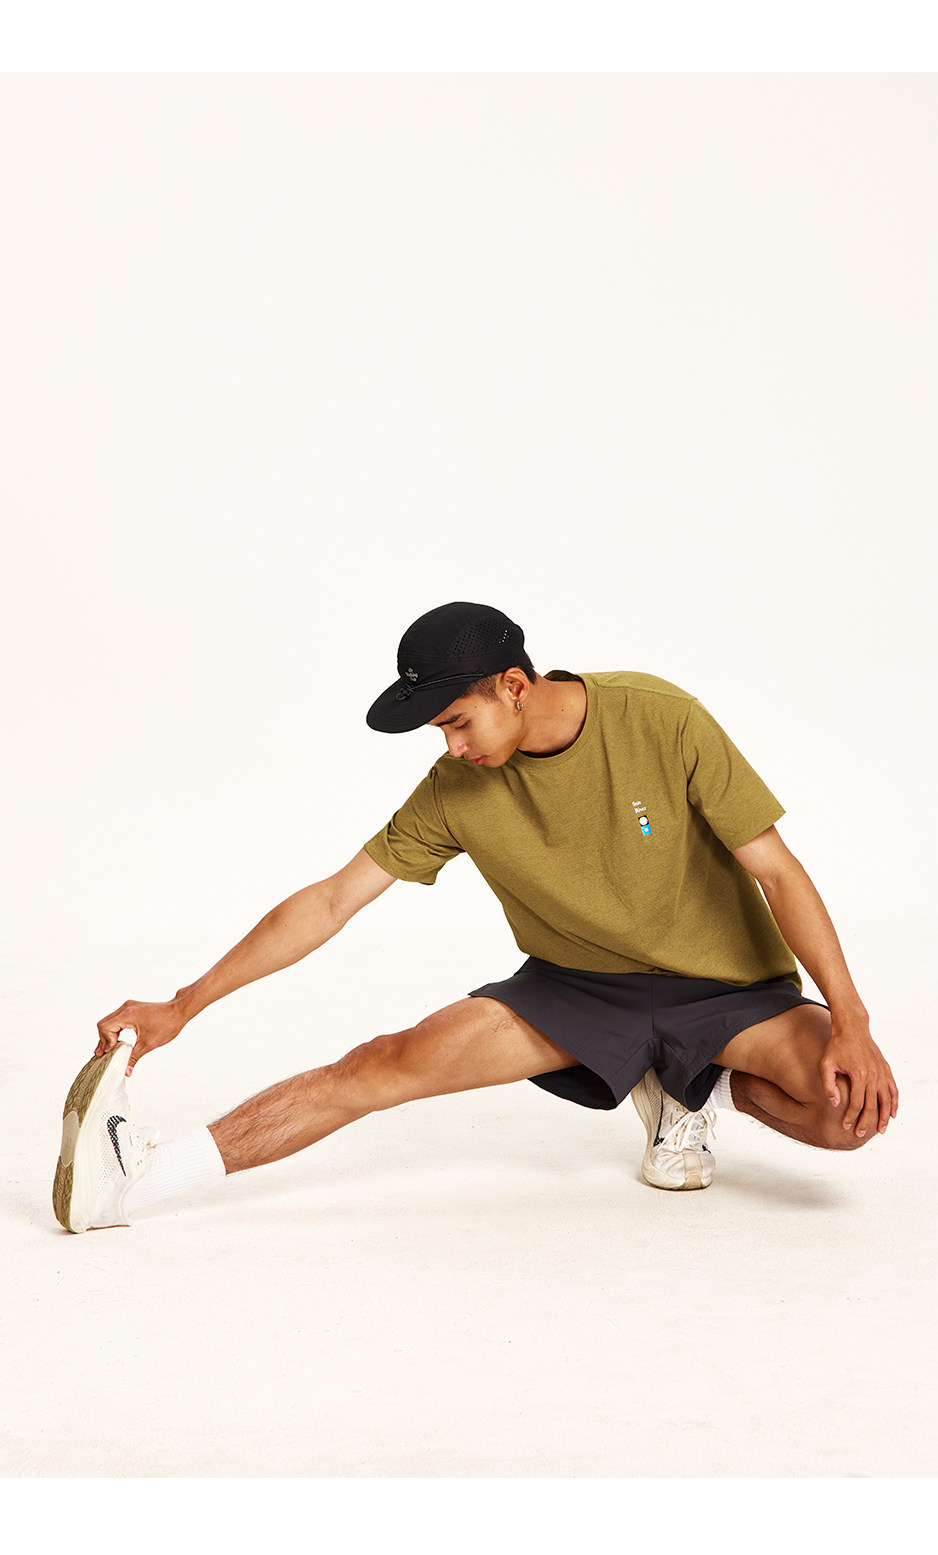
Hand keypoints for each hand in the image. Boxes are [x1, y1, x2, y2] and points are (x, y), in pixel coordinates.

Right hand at [95, 993, 189, 1075]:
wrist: (179, 1011)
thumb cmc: (167, 1024)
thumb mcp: (148, 1044)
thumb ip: (133, 1057)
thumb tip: (125, 1072)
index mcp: (128, 1014)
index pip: (105, 1028)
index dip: (106, 1042)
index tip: (111, 1052)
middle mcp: (126, 1008)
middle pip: (104, 1024)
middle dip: (103, 1040)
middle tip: (102, 1054)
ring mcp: (129, 1007)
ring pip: (109, 1021)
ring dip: (108, 1035)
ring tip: (107, 1050)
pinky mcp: (133, 1008)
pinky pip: (117, 1019)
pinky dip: (114, 1030)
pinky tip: (116, 1041)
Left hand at [819, 1018, 898, 1138]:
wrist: (852, 1028)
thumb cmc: (836, 1047)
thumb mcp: (826, 1064)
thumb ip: (828, 1085)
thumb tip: (835, 1104)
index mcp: (858, 1075)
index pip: (857, 1103)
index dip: (851, 1117)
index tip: (845, 1126)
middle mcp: (873, 1075)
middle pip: (872, 1105)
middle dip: (866, 1122)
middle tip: (860, 1134)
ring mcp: (882, 1072)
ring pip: (886, 1100)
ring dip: (884, 1117)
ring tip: (881, 1130)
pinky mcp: (886, 1069)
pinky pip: (893, 1089)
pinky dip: (894, 1102)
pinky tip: (893, 1114)